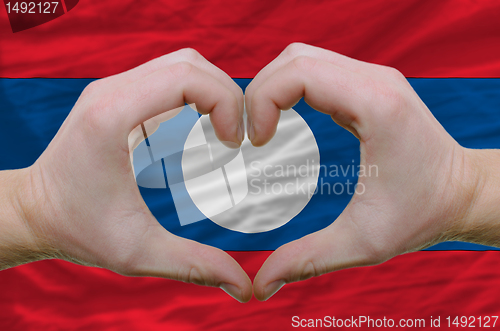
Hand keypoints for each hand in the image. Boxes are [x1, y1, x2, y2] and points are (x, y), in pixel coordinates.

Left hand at [3, 49, 251, 301]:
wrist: (34, 212)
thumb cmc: (78, 229)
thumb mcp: (138, 252)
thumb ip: (194, 265)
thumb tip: (244, 286)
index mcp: (113, 115)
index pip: (187, 77)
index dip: (226, 103)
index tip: (234, 143)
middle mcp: (111, 91)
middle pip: (189, 63)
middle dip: (226, 94)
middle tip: (238, 137)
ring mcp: (112, 89)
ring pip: (180, 63)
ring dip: (212, 90)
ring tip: (226, 131)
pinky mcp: (117, 96)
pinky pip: (167, 76)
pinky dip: (196, 93)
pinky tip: (204, 126)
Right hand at [246, 43, 496, 300]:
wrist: (463, 193)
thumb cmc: (422, 214)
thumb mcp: (362, 242)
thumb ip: (306, 260)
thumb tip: (260, 285)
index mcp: (375, 106)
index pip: (299, 72)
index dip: (261, 100)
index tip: (256, 143)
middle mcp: (375, 80)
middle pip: (294, 58)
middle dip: (259, 91)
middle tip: (251, 137)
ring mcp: (374, 77)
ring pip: (303, 57)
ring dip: (273, 86)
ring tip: (262, 127)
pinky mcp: (370, 84)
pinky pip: (317, 68)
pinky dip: (290, 86)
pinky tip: (284, 117)